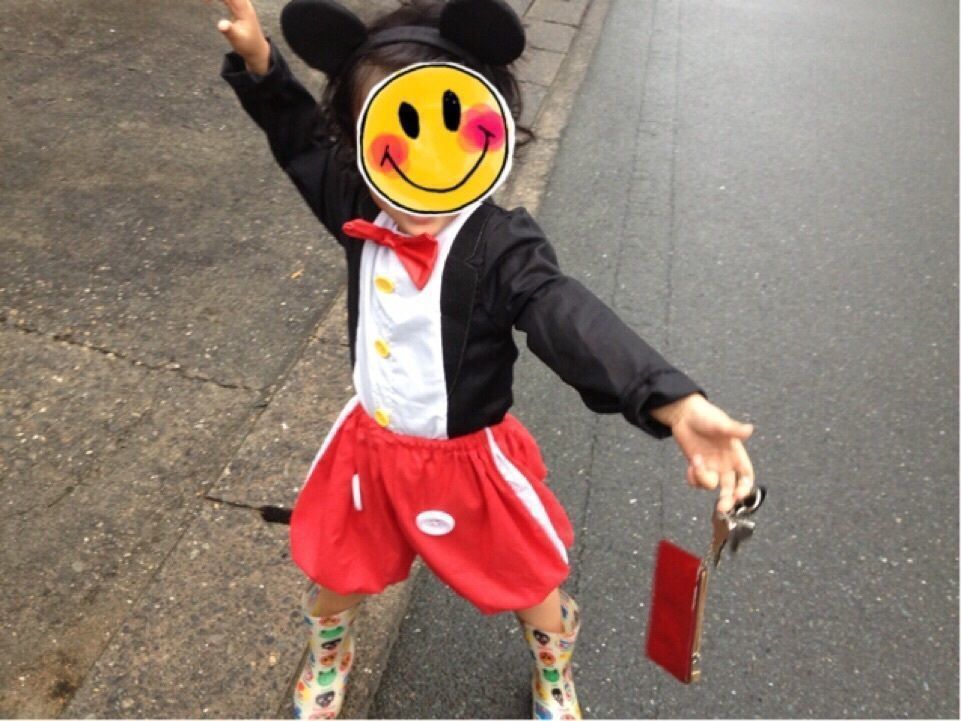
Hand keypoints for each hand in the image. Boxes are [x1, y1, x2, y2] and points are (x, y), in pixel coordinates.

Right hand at [208, 0, 269, 73]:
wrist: (257, 49)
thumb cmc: (247, 45)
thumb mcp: (237, 40)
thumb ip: (229, 31)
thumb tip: (221, 25)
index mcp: (244, 10)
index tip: (205, 2)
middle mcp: (244, 4)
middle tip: (204, 2)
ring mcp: (242, 5)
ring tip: (205, 2)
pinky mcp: (238, 7)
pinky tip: (207, 2)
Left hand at [651, 393, 755, 513]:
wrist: (684, 414)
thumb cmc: (706, 416)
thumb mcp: (721, 423)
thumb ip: (734, 429)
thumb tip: (749, 429)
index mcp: (736, 454)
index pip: (746, 476)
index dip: (745, 487)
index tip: (739, 494)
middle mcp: (725, 463)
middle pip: (730, 488)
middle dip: (727, 499)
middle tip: (721, 507)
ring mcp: (711, 466)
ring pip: (711, 485)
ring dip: (703, 478)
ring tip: (696, 461)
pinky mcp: (697, 466)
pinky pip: (697, 481)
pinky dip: (693, 478)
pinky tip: (690, 467)